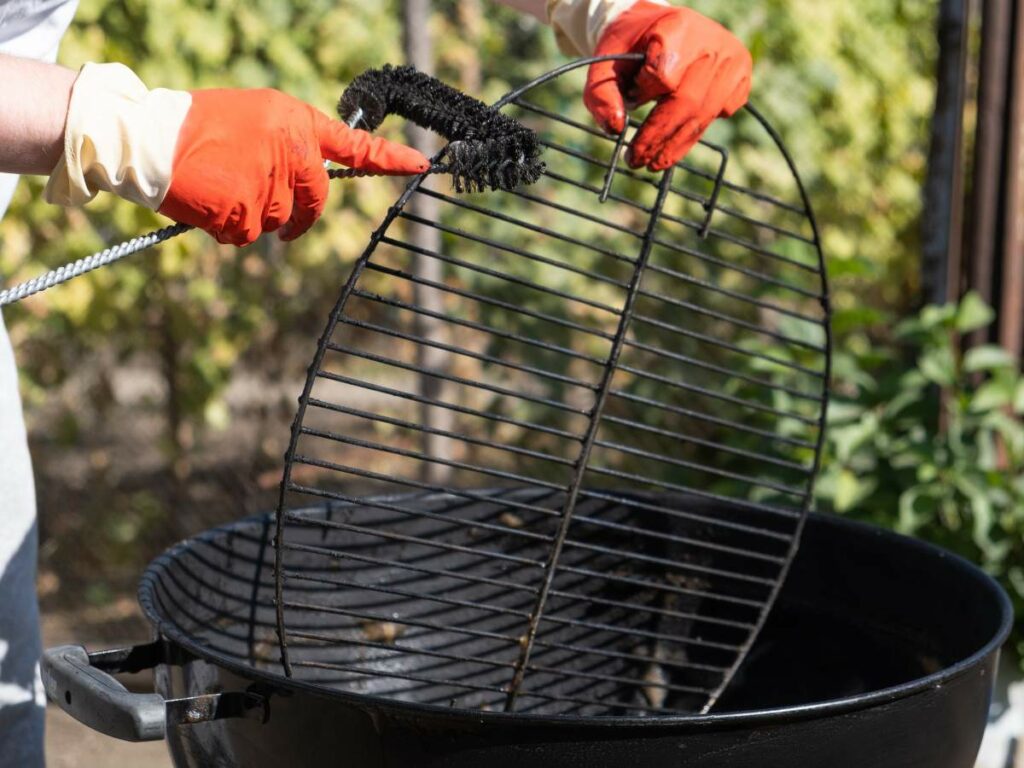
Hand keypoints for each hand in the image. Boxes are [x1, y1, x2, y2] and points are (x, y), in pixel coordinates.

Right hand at [160, 89, 428, 244]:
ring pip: (278, 222)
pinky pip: (247, 236)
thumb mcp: (254, 118)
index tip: (420, 164)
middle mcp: (290, 151)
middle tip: (283, 221)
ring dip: (254, 217)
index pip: (352, 145)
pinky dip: (229, 229)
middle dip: (300, 217)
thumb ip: (288, 144)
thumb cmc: (197, 126)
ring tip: (221, 188)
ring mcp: (269, 184)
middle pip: (314, 202)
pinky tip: (209, 203)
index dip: (388, 158)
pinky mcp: (244, 212)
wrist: (148, 137)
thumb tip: (307, 180)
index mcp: (294, 122)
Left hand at [584, 1, 751, 170]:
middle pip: (687, 102)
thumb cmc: (632, 47)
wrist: (660, 26)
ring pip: (704, 115)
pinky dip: (695, 131)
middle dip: (658, 138)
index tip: (631, 98)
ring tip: (653, 164)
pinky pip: (719, 114)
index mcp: (679, 28)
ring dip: (675, 145)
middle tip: (636, 161)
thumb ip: (601, 94)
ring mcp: (733, 60)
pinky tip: (677, 136)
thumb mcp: (606, 63)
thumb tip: (615, 129)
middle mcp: (713, 42)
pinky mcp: (742, 77)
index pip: (663, 75)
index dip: (644, 94)